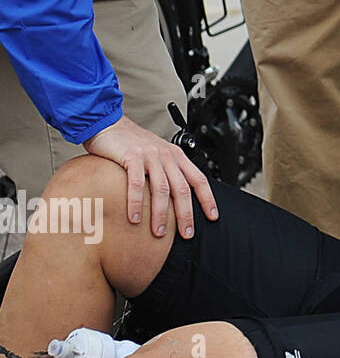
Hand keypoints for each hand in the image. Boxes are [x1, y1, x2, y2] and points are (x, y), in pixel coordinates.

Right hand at [84, 115, 218, 238]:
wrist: (109, 123)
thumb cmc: (131, 143)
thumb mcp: (156, 155)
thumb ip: (166, 172)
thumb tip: (174, 199)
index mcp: (176, 156)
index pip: (198, 179)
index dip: (207, 199)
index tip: (212, 216)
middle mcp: (167, 156)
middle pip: (182, 189)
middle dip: (186, 214)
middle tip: (186, 234)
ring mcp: (151, 156)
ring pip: (162, 189)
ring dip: (161, 214)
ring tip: (159, 232)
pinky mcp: (132, 157)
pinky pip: (136, 184)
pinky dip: (136, 203)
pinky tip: (134, 218)